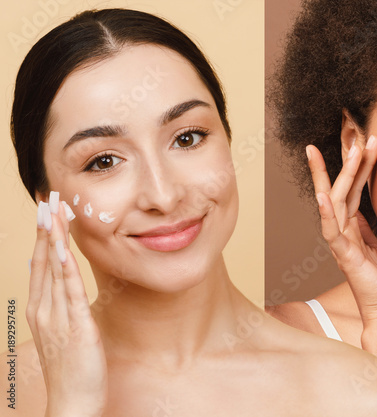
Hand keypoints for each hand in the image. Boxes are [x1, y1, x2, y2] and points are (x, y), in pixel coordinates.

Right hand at [26, 194, 106, 416]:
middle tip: (49, 198)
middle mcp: (43, 309)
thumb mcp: (69, 330)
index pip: (40, 264)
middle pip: (42, 260)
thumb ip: (69, 307)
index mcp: (40, 309)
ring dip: (53, 238)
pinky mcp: (74, 326)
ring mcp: (56, 317)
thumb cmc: (75, 368)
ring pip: (53, 269)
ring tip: (55, 211)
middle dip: (45, 228)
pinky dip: (64, 266)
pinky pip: (68, 290)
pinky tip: (62, 248)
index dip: (43, 235)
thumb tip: (72, 285)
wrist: (73, 401)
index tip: (47, 210)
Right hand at [308, 137, 376, 327]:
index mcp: (351, 227)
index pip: (351, 188)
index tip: (359, 140)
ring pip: (337, 201)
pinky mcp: (345, 257)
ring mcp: (341, 243)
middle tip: (354, 131)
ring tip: (350, 149)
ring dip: (343, 174)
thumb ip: (367, 227)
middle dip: (346, 159)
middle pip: (341, 188)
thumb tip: (362, 208)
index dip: (355, 164)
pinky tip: (323, 194)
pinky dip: (326, 211)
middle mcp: (342, 231)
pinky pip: (333, 231)